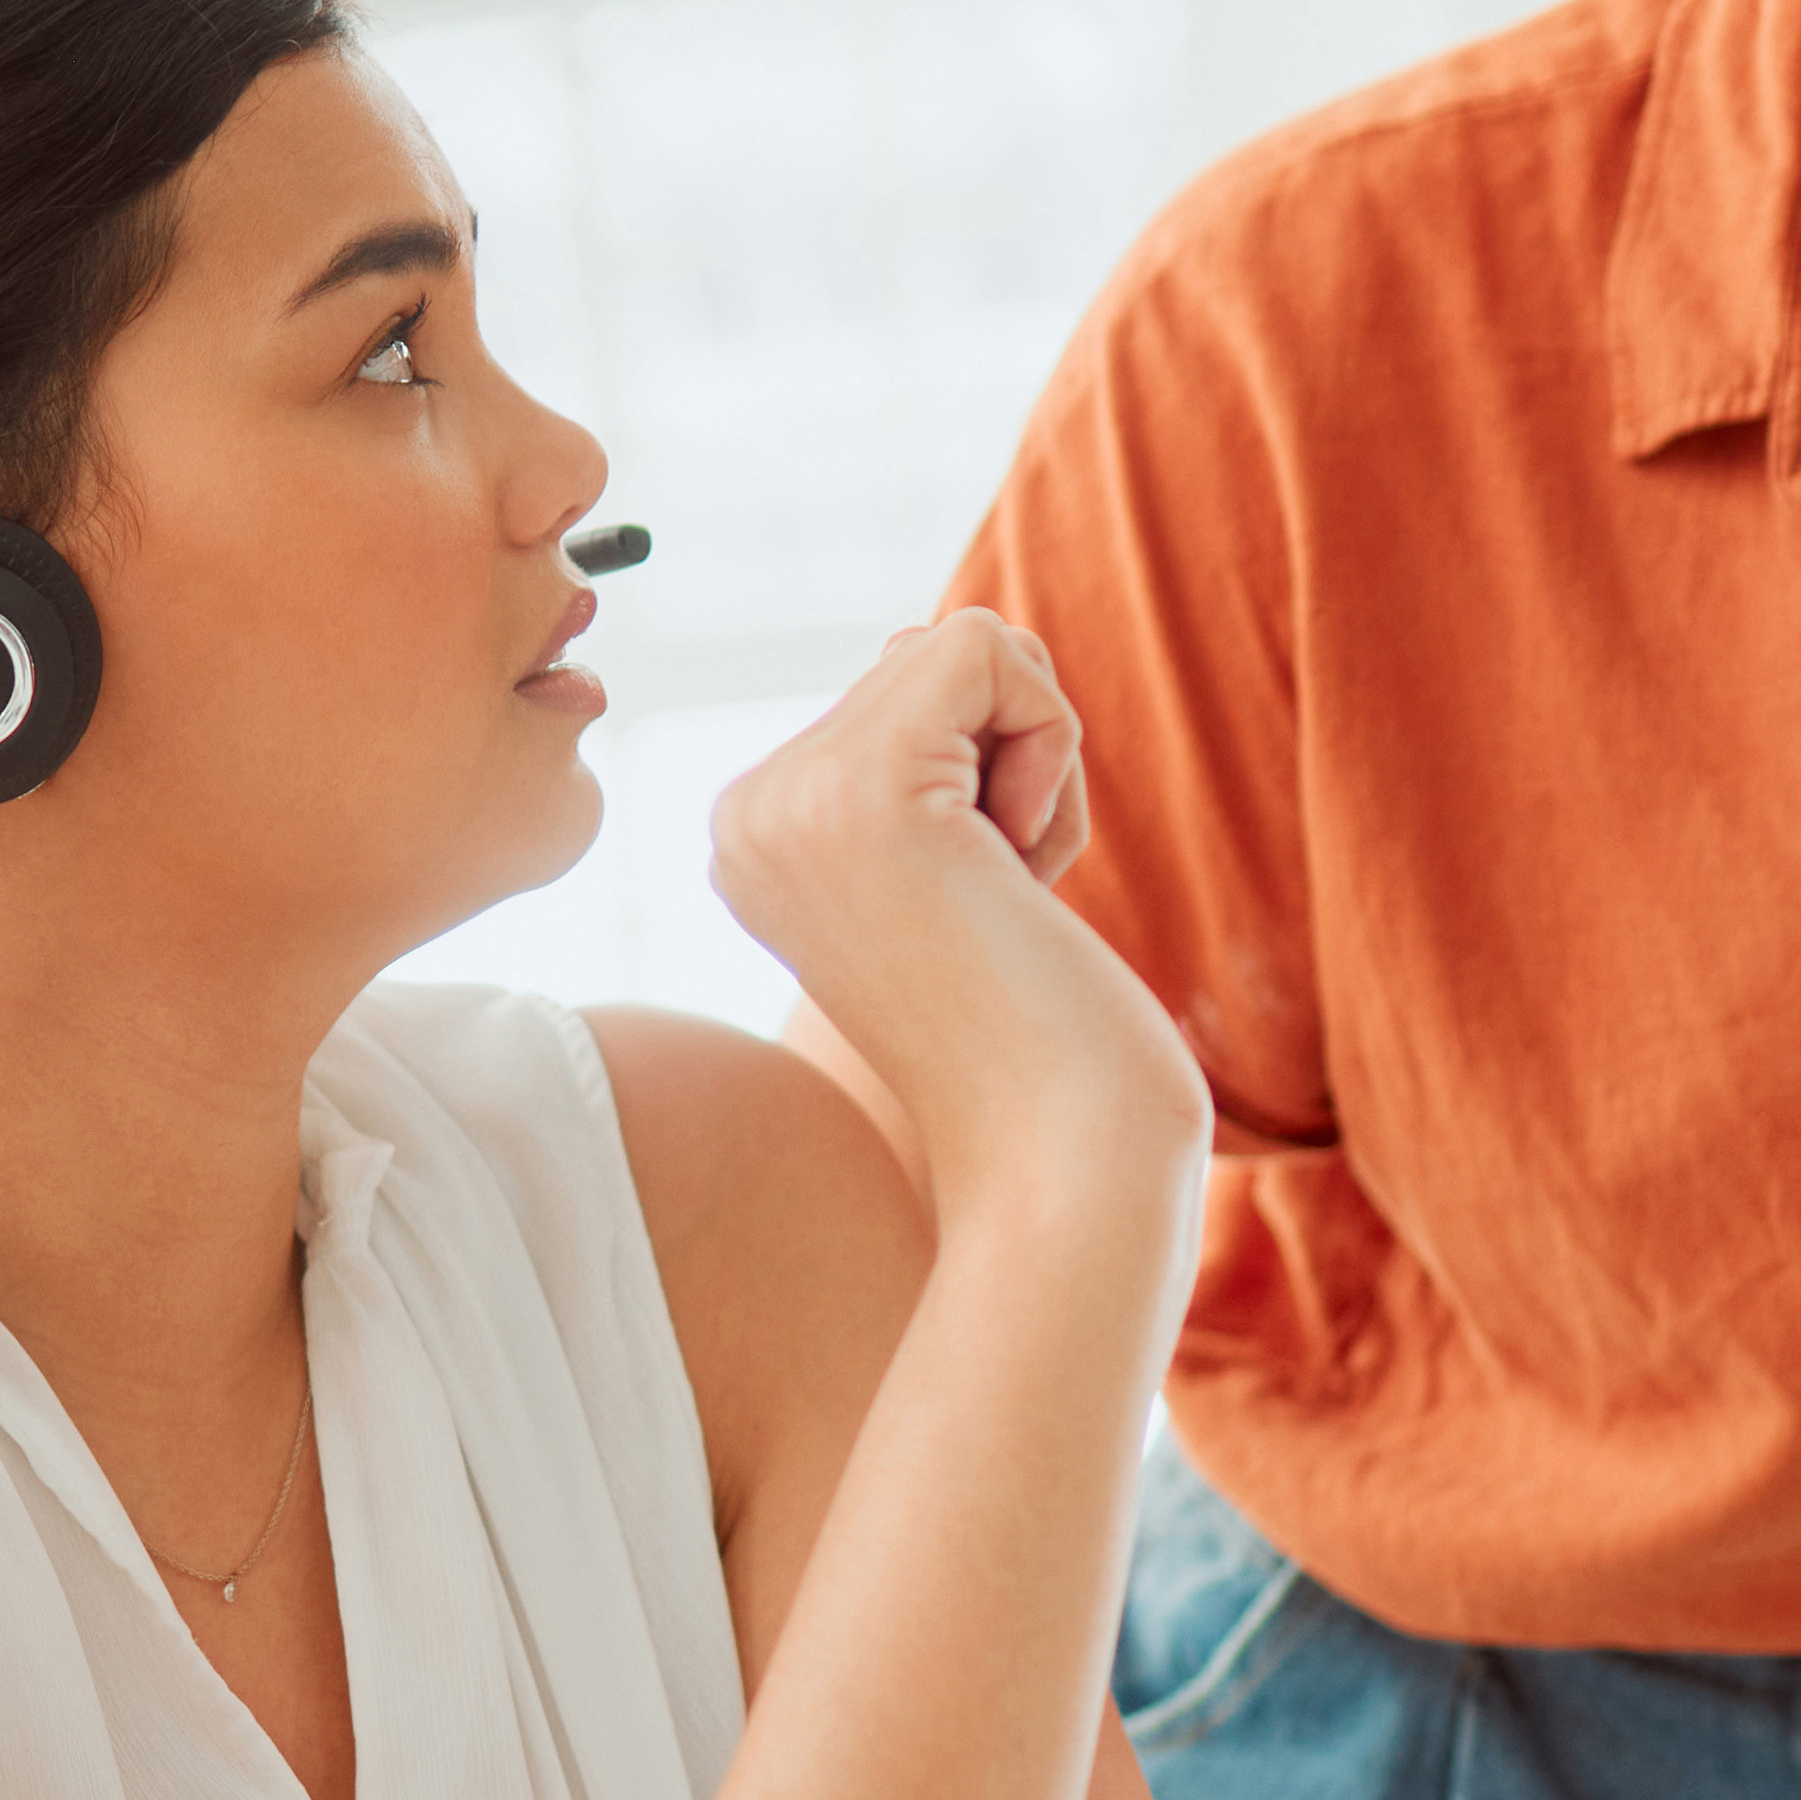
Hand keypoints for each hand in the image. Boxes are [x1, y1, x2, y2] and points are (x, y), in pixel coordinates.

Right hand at [703, 615, 1199, 1236]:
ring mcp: (790, 798)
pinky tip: (1022, 873)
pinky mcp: (866, 786)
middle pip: (930, 661)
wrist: (1054, 1161)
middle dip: (1015, 762)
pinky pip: (991, 652)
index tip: (976, 911)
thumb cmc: (1037, 1041)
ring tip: (1009, 895)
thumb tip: (928, 637)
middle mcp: (746, 812)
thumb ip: (921, 759)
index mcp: (752, 837)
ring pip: (969, 650)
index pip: (900, 696)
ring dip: (1039, 763)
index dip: (986, 781)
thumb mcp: (952, 873)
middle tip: (1001, 904)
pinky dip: (1051, 746)